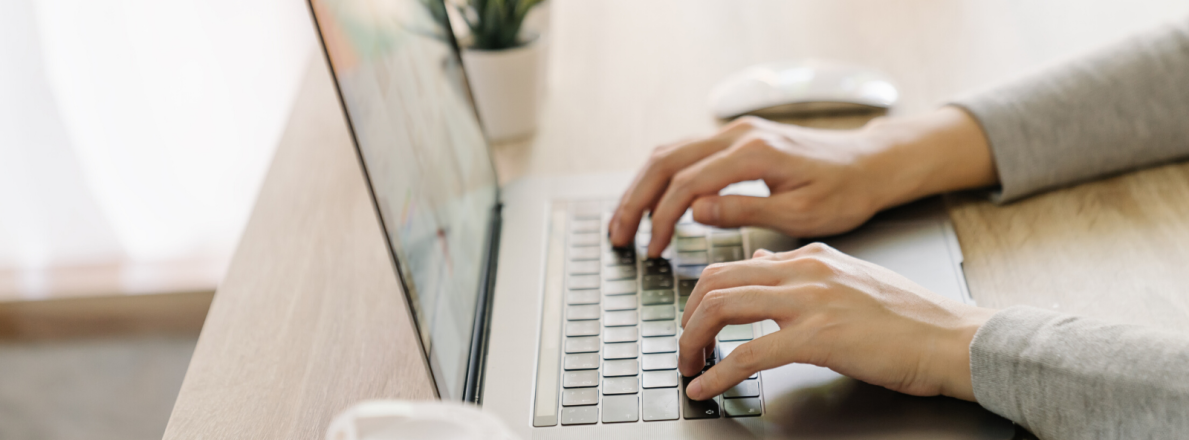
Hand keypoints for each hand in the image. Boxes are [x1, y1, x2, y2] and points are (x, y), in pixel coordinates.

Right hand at [609, 108, 996, 257]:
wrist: (871, 164)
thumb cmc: (846, 192)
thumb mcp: (800, 213)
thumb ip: (744, 211)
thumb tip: (695, 212)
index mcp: (754, 153)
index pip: (688, 184)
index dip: (662, 218)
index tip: (653, 250)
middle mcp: (739, 134)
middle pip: (666, 161)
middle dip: (636, 200)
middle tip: (619, 236)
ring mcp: (736, 132)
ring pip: (670, 153)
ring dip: (642, 187)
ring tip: (626, 223)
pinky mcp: (738, 139)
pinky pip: (686, 153)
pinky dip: (662, 178)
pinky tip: (653, 203)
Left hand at [678, 243, 996, 401]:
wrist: (954, 338)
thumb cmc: (911, 319)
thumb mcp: (849, 280)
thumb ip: (802, 272)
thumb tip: (759, 266)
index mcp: (811, 256)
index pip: (735, 265)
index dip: (704, 296)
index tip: (694, 322)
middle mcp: (805, 270)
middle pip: (716, 280)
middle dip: (688, 317)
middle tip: (683, 347)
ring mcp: (810, 301)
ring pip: (723, 307)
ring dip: (693, 341)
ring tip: (687, 367)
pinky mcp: (818, 336)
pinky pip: (749, 353)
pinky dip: (717, 373)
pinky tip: (705, 388)